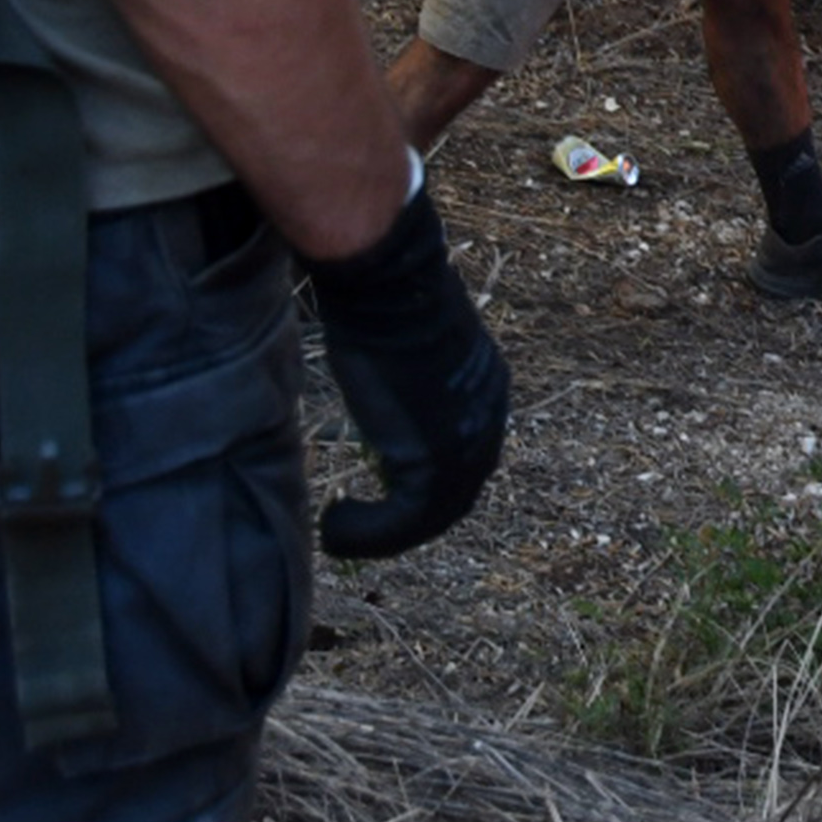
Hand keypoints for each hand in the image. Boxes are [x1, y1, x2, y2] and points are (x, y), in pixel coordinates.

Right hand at [296, 175, 508, 559]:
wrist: (387, 286)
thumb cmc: (383, 297)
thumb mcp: (407, 346)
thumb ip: (409, 378)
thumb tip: (382, 387)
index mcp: (487, 388)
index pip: (469, 454)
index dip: (431, 482)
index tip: (386, 491)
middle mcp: (487, 419)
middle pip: (456, 493)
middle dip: (409, 517)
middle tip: (362, 524)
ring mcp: (465, 444)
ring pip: (428, 517)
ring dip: (380, 533)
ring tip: (337, 530)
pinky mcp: (433, 462)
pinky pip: (402, 523)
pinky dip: (366, 535)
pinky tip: (333, 526)